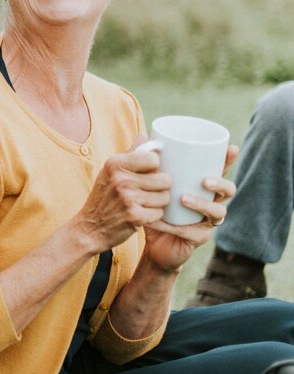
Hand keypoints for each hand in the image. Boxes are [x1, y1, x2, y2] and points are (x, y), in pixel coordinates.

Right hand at [76, 133, 172, 252]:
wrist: (89, 228)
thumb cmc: (103, 198)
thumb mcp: (110, 172)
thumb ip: (130, 153)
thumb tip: (145, 134)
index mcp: (115, 164)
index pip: (154, 158)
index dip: (155, 167)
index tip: (147, 174)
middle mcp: (121, 179)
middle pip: (165, 179)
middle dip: (160, 188)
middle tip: (147, 193)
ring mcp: (128, 198)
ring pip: (164, 197)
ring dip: (158, 203)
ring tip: (143, 204)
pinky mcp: (135, 216)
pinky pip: (159, 213)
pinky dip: (153, 217)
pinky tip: (140, 216)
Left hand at [143, 145, 238, 272]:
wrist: (149, 239)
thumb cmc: (152, 205)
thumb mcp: (147, 182)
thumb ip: (146, 160)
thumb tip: (143, 134)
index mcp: (201, 186)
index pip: (219, 170)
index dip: (228, 160)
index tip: (231, 148)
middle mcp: (210, 202)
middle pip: (228, 190)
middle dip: (221, 184)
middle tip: (205, 180)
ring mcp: (207, 221)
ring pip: (218, 212)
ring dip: (202, 204)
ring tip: (184, 199)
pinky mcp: (198, 238)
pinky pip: (194, 232)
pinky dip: (178, 227)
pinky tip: (164, 222)